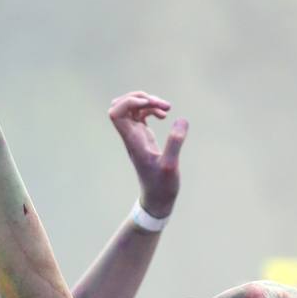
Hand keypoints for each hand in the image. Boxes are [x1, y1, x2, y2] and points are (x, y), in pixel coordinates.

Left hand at [108, 91, 187, 218]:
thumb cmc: (162, 186)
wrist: (157, 199)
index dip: (129, 102)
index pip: (116, 113)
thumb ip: (175, 142)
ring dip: (148, 102)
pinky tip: (164, 116)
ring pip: (131, 108)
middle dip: (139, 98)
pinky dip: (151, 110)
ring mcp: (135, 136)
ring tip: (166, 109)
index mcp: (132, 140)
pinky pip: (140, 115)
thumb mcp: (171, 165)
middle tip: (159, 104)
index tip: (148, 106)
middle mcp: (130, 136)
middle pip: (120, 105)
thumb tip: (181, 120)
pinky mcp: (143, 137)